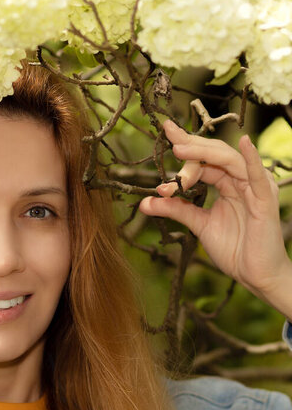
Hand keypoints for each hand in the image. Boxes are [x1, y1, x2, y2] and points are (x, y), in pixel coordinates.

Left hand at [139, 120, 291, 317]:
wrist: (255, 275)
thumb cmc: (234, 248)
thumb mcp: (198, 225)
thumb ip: (176, 210)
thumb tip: (146, 202)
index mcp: (227, 184)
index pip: (204, 162)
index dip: (183, 158)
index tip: (162, 143)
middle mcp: (241, 180)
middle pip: (214, 155)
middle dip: (191, 145)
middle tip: (168, 134)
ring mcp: (254, 188)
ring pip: (229, 161)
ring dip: (204, 153)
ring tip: (180, 148)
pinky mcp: (264, 200)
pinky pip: (257, 176)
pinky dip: (251, 159)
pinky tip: (243, 143)